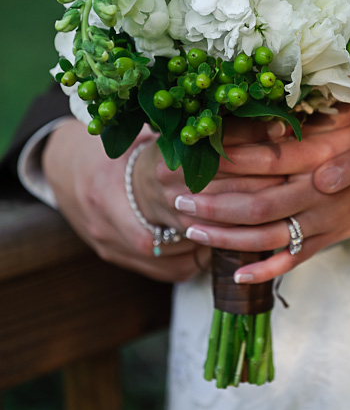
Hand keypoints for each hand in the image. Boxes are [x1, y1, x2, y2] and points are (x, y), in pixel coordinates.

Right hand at [42, 120, 206, 281]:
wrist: (61, 163)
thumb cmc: (100, 148)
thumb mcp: (127, 142)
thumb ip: (162, 147)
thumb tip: (206, 141)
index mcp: (104, 195)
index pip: (148, 233)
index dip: (186, 229)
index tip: (217, 213)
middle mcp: (103, 227)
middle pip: (157, 254)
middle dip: (195, 244)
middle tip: (228, 226)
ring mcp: (106, 244)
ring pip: (160, 267)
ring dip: (192, 256)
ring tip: (220, 234)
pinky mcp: (112, 252)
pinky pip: (153, 269)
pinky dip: (180, 261)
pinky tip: (200, 244)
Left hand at [178, 115, 349, 281]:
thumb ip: (318, 112)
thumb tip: (269, 105)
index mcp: (328, 152)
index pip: (271, 157)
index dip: (231, 157)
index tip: (197, 151)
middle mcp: (326, 190)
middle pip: (262, 202)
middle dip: (217, 202)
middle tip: (178, 197)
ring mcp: (332, 219)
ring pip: (273, 235)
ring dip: (229, 235)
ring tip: (190, 226)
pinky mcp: (338, 235)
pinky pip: (298, 259)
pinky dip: (267, 269)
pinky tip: (235, 271)